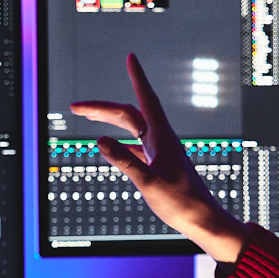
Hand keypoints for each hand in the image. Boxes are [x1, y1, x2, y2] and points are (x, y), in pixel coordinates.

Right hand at [69, 54, 248, 260]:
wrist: (202, 219)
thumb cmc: (182, 202)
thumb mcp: (148, 182)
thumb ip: (124, 161)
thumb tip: (100, 140)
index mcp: (162, 138)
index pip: (146, 99)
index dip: (137, 77)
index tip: (131, 58)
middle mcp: (161, 140)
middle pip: (129, 113)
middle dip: (102, 107)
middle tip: (77, 106)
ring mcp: (160, 151)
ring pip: (131, 127)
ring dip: (109, 120)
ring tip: (88, 117)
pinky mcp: (159, 163)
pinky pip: (136, 144)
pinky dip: (120, 140)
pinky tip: (112, 145)